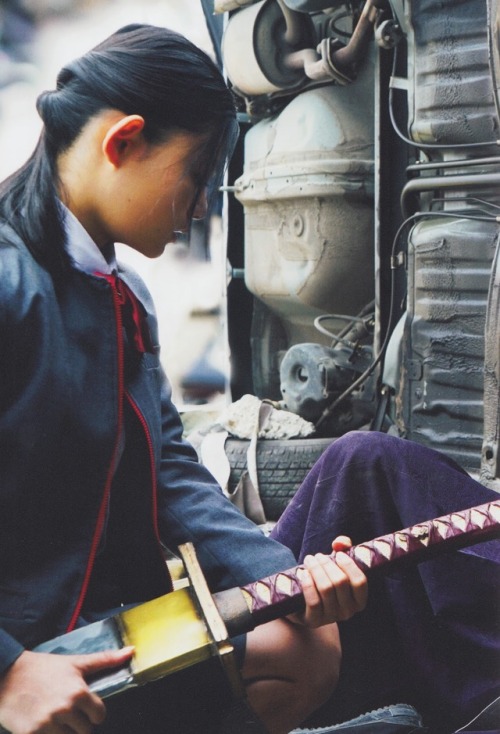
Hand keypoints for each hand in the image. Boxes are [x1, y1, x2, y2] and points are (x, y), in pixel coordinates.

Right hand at [0, 646, 133, 733]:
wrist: (7, 675)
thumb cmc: (43, 668)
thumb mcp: (74, 663)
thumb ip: (105, 660)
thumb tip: (131, 651)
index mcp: (78, 693)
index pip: (100, 715)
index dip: (94, 713)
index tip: (86, 708)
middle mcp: (64, 710)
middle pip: (85, 731)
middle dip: (79, 724)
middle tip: (68, 713)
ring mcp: (47, 725)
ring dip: (64, 732)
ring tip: (55, 718)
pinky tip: (43, 725)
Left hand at [291, 536, 367, 627]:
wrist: (302, 601)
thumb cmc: (325, 578)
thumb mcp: (337, 564)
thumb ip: (344, 548)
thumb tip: (339, 543)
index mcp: (359, 600)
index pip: (360, 582)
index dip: (349, 565)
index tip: (338, 554)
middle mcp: (347, 612)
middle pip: (340, 582)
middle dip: (327, 564)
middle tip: (318, 556)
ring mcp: (331, 618)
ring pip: (326, 589)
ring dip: (316, 569)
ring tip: (309, 560)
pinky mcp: (313, 621)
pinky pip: (313, 601)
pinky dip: (308, 584)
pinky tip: (303, 573)